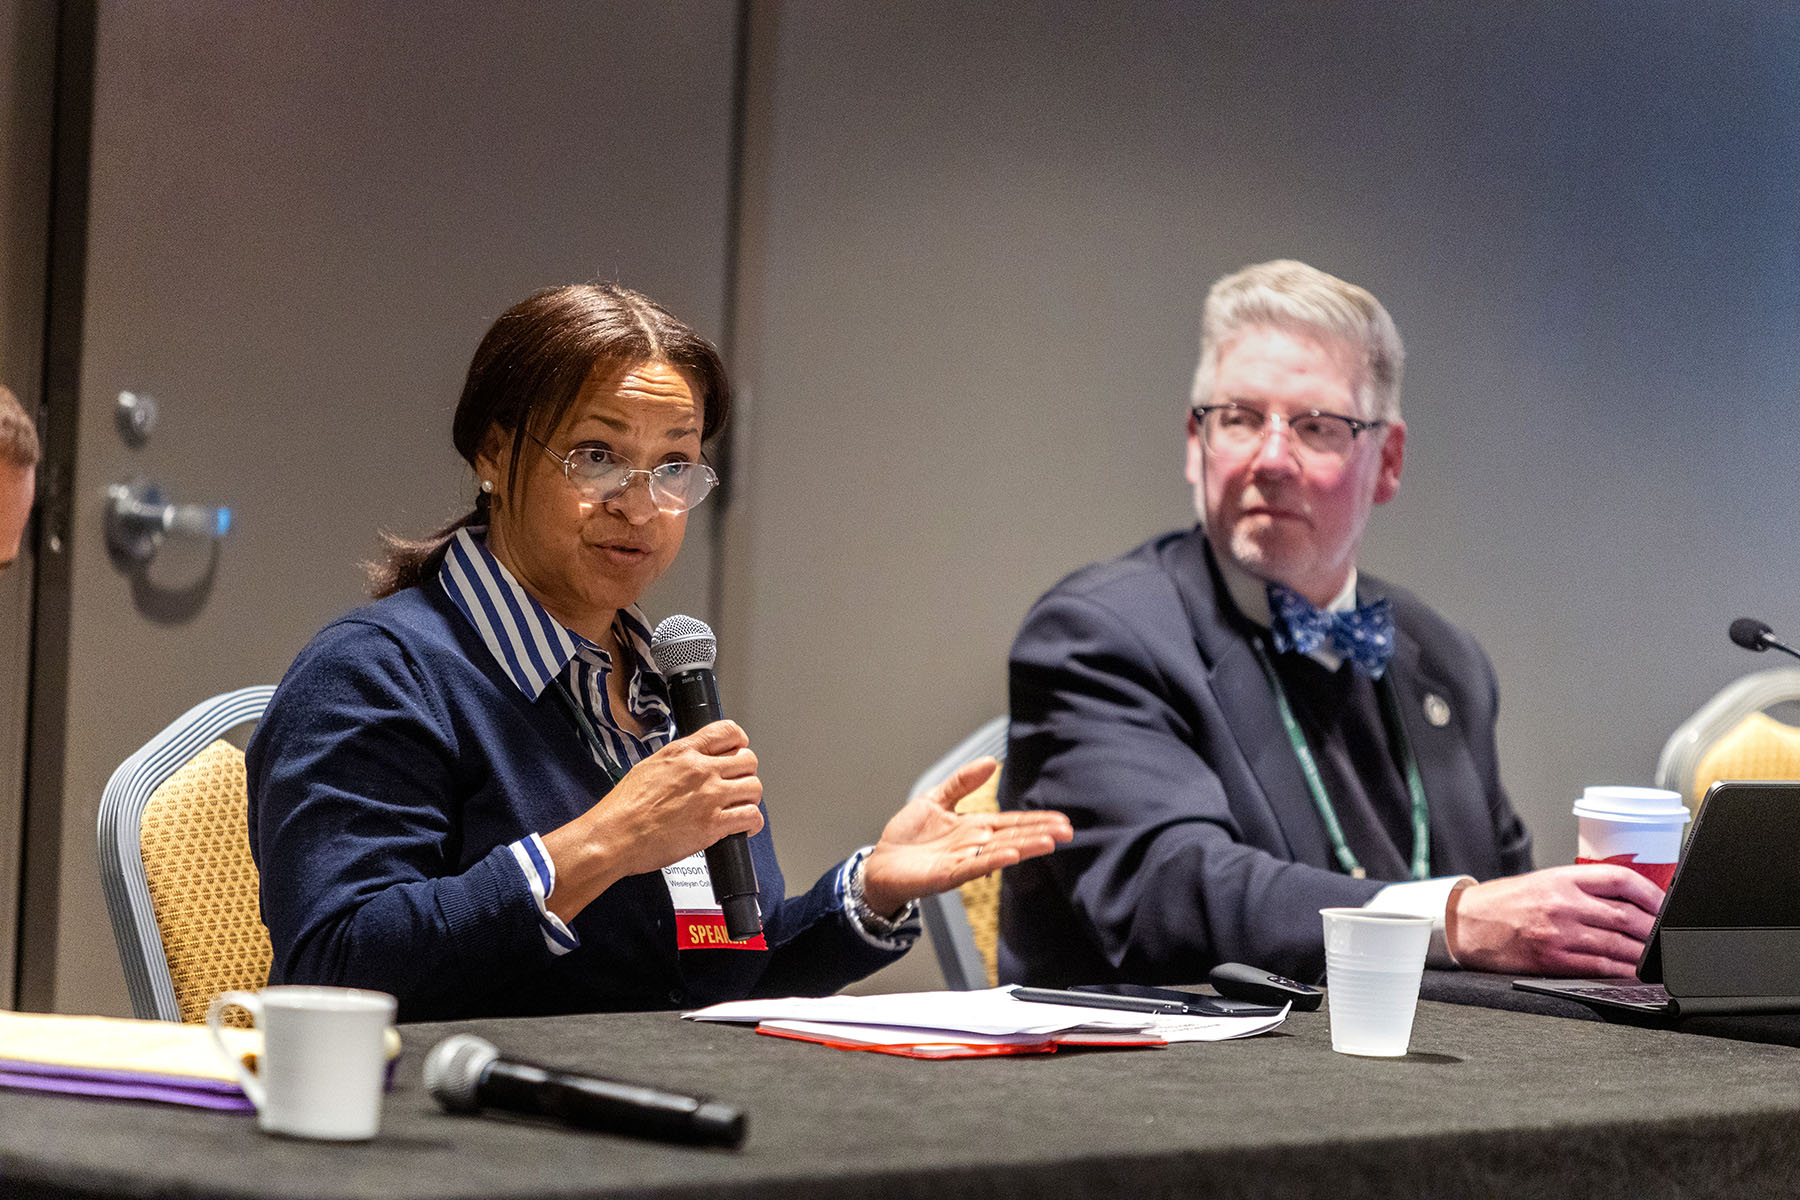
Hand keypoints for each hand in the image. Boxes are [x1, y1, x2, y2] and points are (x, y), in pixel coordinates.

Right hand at [541, 720, 763, 920]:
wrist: (615, 835)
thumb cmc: (623, 808)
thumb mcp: (649, 766)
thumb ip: (677, 761)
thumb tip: (692, 762)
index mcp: (683, 753)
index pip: (727, 731)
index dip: (739, 741)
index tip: (738, 750)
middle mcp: (700, 770)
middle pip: (748, 760)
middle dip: (746, 772)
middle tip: (737, 783)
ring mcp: (709, 797)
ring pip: (754, 787)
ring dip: (749, 798)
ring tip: (740, 806)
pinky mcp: (713, 824)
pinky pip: (751, 817)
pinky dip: (752, 823)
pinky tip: (744, 827)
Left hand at [859, 757, 1073, 916]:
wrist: (880, 863)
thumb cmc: (907, 837)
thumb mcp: (935, 799)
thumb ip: (962, 782)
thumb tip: (991, 762)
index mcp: (973, 827)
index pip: (1012, 822)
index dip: (1036, 821)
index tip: (1061, 820)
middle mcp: (973, 845)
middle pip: (1012, 837)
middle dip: (1040, 833)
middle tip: (1067, 831)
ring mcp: (962, 861)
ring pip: (999, 852)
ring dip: (1024, 847)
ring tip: (1048, 842)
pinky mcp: (946, 875)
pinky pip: (972, 867)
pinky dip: (992, 861)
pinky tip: (1011, 855)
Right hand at [1445, 864, 1663, 975]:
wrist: (1465, 924)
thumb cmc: (1506, 903)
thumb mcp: (1543, 882)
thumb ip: (1583, 889)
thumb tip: (1630, 902)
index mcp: (1562, 878)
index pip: (1620, 880)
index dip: (1651, 893)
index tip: (1665, 904)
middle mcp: (1562, 903)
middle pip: (1625, 914)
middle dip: (1654, 928)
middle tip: (1668, 934)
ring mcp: (1558, 933)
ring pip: (1618, 944)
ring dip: (1645, 952)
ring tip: (1659, 956)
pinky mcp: (1553, 960)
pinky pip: (1600, 967)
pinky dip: (1623, 970)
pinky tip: (1635, 971)